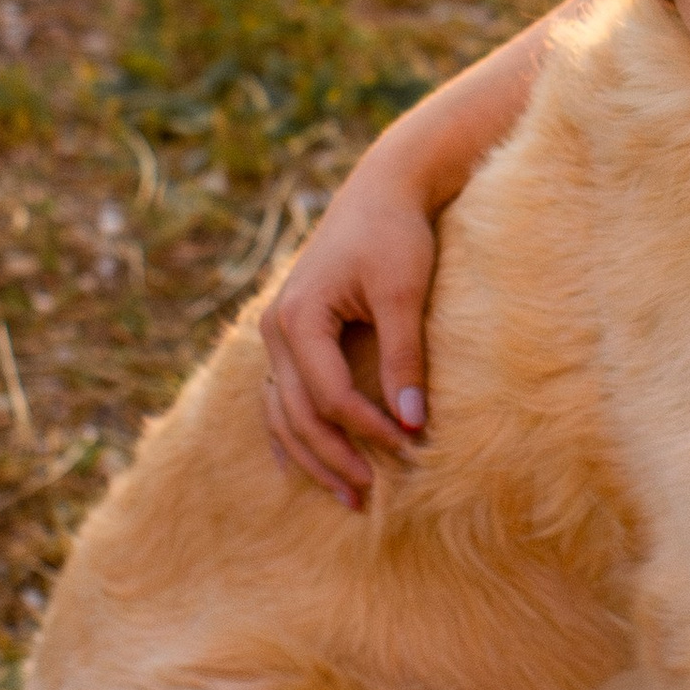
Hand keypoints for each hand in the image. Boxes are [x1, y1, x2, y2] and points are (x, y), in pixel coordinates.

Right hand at [258, 151, 440, 510]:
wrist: (383, 188)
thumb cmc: (396, 234)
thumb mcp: (403, 292)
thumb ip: (404, 356)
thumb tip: (413, 421)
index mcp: (298, 318)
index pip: (329, 396)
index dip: (366, 429)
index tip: (407, 448)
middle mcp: (276, 330)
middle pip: (298, 415)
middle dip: (333, 459)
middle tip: (368, 500)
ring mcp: (277, 334)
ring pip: (282, 413)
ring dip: (311, 456)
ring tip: (346, 494)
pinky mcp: (290, 334)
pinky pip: (281, 396)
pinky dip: (292, 433)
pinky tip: (305, 464)